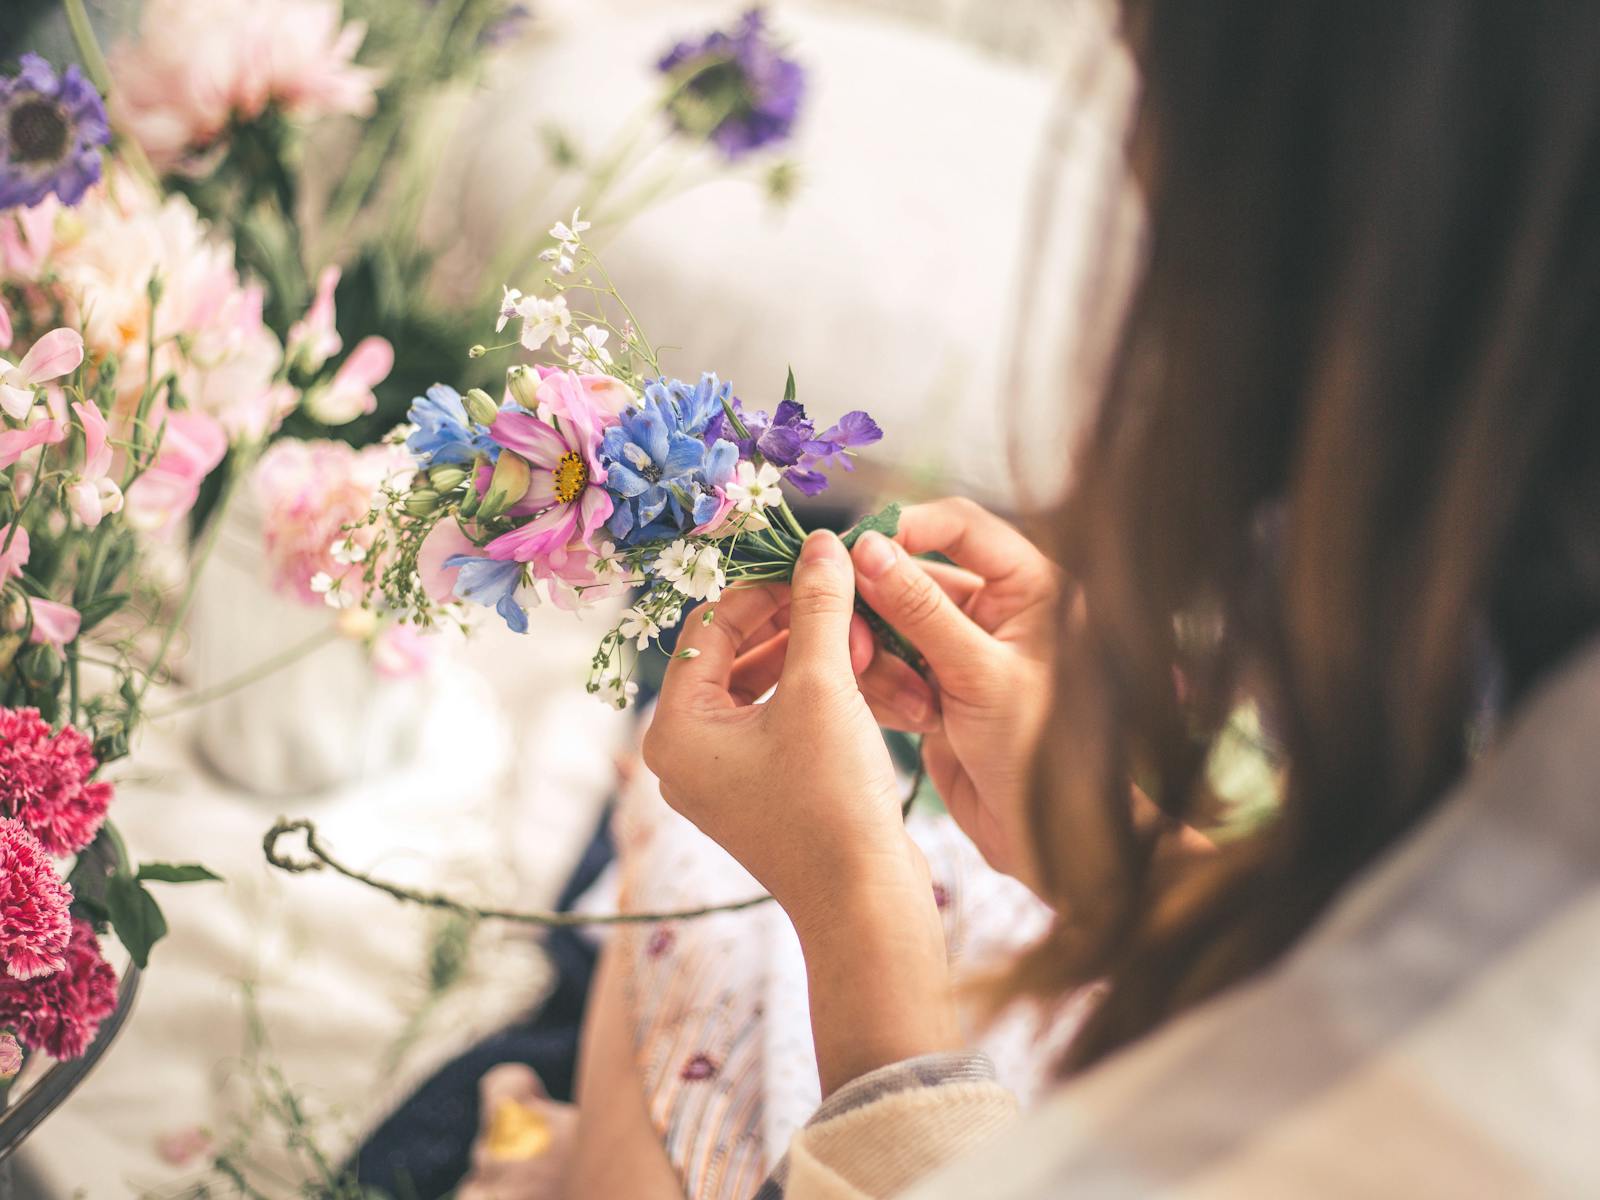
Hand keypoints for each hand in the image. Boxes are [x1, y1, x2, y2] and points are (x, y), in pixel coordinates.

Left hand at [644, 529, 958, 1092]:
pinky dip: (820, 695)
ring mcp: (723, 778)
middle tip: (845, 601)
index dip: (766, 587)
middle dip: (796, 624)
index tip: (817, 564)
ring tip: (863, 641)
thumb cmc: (831, 800)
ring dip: (815, 657)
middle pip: (736, 655)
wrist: (865, 904)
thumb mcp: (825, 690)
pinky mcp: (762, 794)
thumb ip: (818, 609)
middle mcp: (685, 754)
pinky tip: (867, 677)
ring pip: (765, 687)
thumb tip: (822, 543)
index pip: (711, 626)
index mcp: (675, 729)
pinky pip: (782, 722)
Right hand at [850, 498, 1063, 881]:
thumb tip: (867, 549)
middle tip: (851, 636)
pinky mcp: (939, 689)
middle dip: (881, 607)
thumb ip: (921, 609)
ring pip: (894, 625)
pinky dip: (888, 688)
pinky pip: (892, 667)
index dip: (906, 527)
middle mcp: (998, 611)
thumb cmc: (1042, 753)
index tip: (856, 550)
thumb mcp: (981, 673)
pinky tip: (910, 719)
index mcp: (1031, 588)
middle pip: (915, 576)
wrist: (1050, 840)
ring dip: (883, 656)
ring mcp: (965, 651)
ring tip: (903, 698)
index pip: (961, 525)